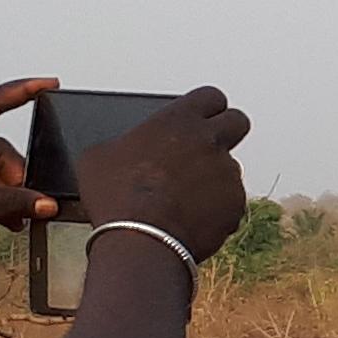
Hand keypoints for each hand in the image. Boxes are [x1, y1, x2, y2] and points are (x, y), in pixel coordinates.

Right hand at [66, 87, 252, 266]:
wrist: (140, 241)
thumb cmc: (116, 198)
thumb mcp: (100, 157)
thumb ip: (125, 143)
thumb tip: (127, 150)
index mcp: (178, 121)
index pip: (210, 96)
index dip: (206, 106)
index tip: (199, 117)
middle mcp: (210, 141)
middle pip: (238, 120)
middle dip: (226, 130)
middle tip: (207, 146)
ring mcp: (227, 173)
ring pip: (230, 167)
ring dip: (214, 176)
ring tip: (184, 196)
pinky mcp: (236, 203)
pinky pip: (231, 200)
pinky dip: (216, 207)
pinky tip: (191, 218)